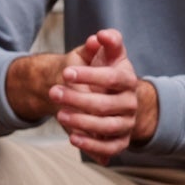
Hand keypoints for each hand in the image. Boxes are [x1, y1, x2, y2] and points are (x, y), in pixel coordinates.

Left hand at [5, 29, 158, 161]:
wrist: (105, 95)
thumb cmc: (102, 71)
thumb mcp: (106, 53)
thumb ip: (109, 42)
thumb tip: (101, 36)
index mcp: (128, 80)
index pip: (112, 78)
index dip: (90, 76)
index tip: (66, 73)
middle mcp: (131, 102)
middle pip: (105, 105)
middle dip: (76, 99)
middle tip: (53, 92)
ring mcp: (127, 123)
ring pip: (107, 127)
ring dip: (81, 122)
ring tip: (59, 114)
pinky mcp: (121, 140)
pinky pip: (110, 147)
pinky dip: (92, 145)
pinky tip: (72, 137)